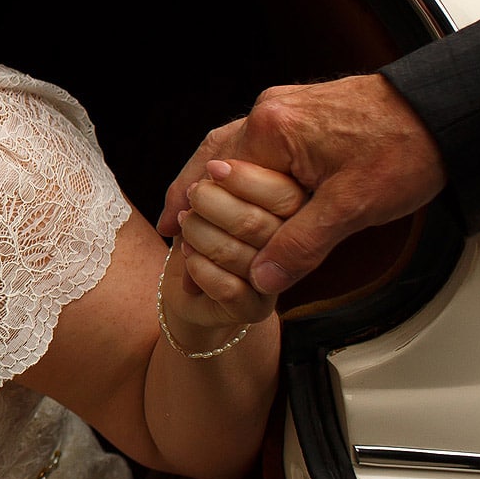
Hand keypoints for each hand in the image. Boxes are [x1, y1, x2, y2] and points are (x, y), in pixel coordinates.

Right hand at [156, 75, 445, 295]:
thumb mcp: (351, 208)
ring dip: (210, 180)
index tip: (180, 244)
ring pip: (231, 149)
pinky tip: (236, 187)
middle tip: (170, 227)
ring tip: (190, 210)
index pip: (214, 179)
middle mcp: (268, 112)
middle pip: (211, 158)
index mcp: (270, 130)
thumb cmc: (405, 149)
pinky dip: (238, 169)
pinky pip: (255, 143)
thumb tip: (261, 279)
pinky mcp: (302, 112)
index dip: (196, 215)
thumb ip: (300, 245)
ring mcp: (284, 108)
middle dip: (189, 194)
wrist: (448, 111)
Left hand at [164, 161, 303, 342]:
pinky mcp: (254, 309)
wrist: (190, 288)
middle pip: (259, 224)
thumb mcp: (209, 195)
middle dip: (213, 203)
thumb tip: (209, 170)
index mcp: (294, 216)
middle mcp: (293, 252)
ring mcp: (276, 282)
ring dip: (200, 234)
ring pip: (242, 255)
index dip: (245, 179)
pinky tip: (187, 254)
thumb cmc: (204, 232)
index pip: (285, 195)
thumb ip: (213, 179)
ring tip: (184, 224)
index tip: (215, 169)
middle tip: (194, 195)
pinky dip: (199, 267)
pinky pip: (229, 288)